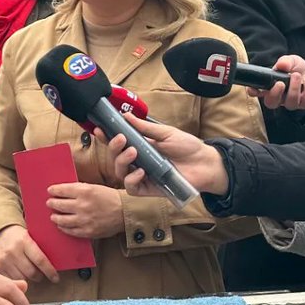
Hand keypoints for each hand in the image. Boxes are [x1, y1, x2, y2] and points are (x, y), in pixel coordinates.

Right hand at [0, 225, 59, 285]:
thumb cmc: (22, 237)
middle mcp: (13, 250)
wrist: (2, 234)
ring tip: (31, 273)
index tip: (55, 278)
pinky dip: (20, 280)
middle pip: (32, 272)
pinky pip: (13, 280)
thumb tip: (56, 265)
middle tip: (42, 274)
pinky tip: (21, 273)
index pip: (40, 260)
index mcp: (24, 240)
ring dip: (30, 279)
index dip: (50, 271)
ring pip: (23, 279)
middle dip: (40, 276)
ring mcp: (4, 260)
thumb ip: (41, 249)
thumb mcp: (32, 237)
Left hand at [47, 182, 123, 238]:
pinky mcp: (87, 231)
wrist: (124, 212)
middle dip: (52, 203)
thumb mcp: (95, 187)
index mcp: (85, 191)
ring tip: (53, 216)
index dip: (54, 190)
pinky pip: (70, 231)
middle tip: (49, 203)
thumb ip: (80, 189)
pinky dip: (63, 228)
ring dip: (55, 217)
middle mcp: (82, 205)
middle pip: (59, 205)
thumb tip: (65, 190)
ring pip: (62, 220)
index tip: (50, 190)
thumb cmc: (110, 198)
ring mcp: (84, 220)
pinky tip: (61, 226)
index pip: (62, 190)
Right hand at [108, 111, 227, 196]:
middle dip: (113, 147)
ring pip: (119, 173)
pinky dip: (132, 179)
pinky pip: (132, 188)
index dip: (107, 137)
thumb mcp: (166, 133)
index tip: (100, 128)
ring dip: (121, 161)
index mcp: (141, 146)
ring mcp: (143, 176)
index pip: (119, 143)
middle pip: (115, 158)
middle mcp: (138, 162)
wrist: (205, 163)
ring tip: (132, 152)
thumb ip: (145, 128)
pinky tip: (140, 172)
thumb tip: (126, 116)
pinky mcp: (149, 189)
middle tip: (121, 138)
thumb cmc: (187, 147)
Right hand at [251, 55, 304, 111]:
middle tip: (280, 83)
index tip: (252, 89)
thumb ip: (285, 62)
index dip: (253, 92)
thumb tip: (281, 65)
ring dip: (294, 89)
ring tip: (296, 75)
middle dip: (274, 94)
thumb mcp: (290, 61)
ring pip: (290, 104)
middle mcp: (279, 97)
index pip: (257, 92)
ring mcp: (291, 102)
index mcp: (270, 87)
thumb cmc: (295, 68)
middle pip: (271, 103)